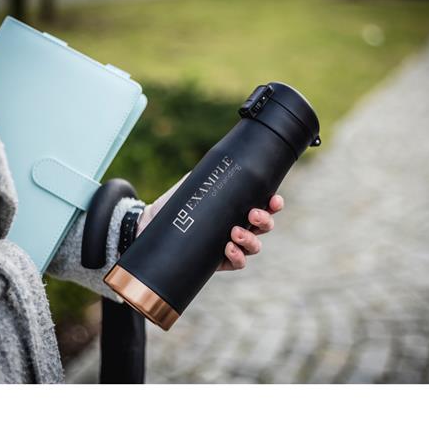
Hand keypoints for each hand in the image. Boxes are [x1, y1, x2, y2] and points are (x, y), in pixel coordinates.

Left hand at [136, 174, 283, 270]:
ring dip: (250, 239)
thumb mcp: (192, 185)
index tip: (274, 200)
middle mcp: (240, 226)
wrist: (153, 224)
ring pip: (254, 246)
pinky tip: (228, 249)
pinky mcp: (220, 262)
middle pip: (264, 227)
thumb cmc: (176, 203)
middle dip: (264, 221)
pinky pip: (238, 263)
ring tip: (235, 233)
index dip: (274, 204)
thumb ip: (207, 176)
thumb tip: (219, 166)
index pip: (264, 205)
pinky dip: (237, 256)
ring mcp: (232, 245)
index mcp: (238, 207)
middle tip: (253, 214)